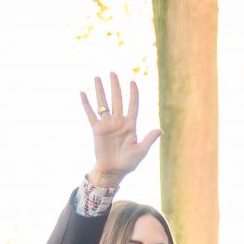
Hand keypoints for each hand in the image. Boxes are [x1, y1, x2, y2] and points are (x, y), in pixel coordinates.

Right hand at [78, 72, 159, 186]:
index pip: (133, 105)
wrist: (113, 172)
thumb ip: (149, 139)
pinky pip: (91, 114)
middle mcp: (118, 122)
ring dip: (100, 91)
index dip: (133, 94)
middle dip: (115, 86)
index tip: (132, 82)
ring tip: (97, 77)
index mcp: (130, 125)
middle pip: (117, 100)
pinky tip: (83, 93)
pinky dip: (86, 104)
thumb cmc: (129, 163)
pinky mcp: (96, 130)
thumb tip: (159, 130)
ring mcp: (107, 125)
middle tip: (112, 72)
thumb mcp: (141, 151)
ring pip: (103, 104)